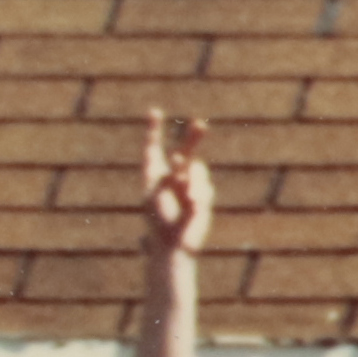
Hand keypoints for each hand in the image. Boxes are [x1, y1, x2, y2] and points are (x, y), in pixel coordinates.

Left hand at [144, 109, 212, 261]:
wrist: (173, 245)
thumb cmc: (157, 221)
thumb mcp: (155, 195)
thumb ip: (168, 175)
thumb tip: (182, 160)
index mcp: (153, 176)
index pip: (152, 148)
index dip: (153, 130)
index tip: (155, 112)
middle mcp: (171, 177)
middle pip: (184, 152)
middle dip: (193, 139)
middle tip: (200, 124)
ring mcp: (188, 186)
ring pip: (197, 171)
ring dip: (194, 182)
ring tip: (190, 199)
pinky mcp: (202, 195)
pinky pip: (204, 187)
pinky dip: (199, 193)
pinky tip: (193, 205)